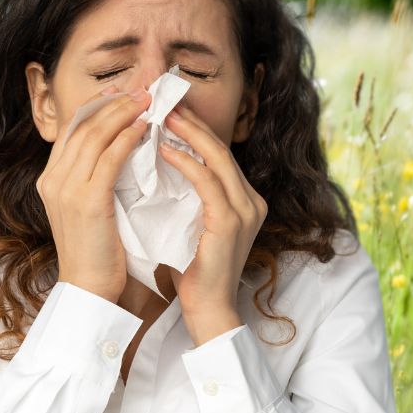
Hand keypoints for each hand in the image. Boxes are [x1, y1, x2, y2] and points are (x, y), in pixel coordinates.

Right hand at [37, 86, 151, 302]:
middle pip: (82, 125)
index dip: (98, 106)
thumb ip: (97, 180)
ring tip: (148, 100)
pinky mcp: (86, 200)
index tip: (123, 90)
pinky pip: (109, 158)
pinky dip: (127, 138)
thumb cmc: (98, 252)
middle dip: (114, 102)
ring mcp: (66, 188)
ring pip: (94, 135)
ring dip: (123, 112)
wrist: (89, 289)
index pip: (73, 129)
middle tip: (142, 89)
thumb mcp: (91, 209)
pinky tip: (146, 127)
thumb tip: (122, 150)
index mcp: (51, 179)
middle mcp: (53, 179)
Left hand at [160, 105, 267, 345]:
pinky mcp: (231, 222)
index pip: (219, 156)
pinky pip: (207, 182)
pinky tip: (164, 150)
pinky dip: (185, 163)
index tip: (169, 110)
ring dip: (187, 134)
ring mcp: (245, 210)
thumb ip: (191, 198)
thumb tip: (166, 165)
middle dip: (191, 123)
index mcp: (245, 201)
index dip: (195, 130)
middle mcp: (251, 201)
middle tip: (164, 101)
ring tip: (161, 116)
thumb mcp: (194, 226)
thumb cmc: (194, 273)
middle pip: (220, 150)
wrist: (208, 310)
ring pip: (216, 159)